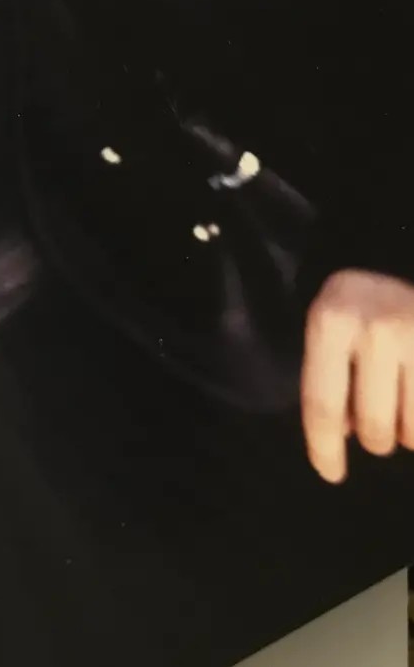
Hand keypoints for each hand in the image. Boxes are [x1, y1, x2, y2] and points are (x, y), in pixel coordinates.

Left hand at [302, 269, 413, 483]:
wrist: (399, 253)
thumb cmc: (360, 300)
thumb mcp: (328, 324)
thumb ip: (327, 375)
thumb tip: (341, 434)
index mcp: (331, 322)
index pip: (322, 404)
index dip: (324, 449)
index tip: (331, 474)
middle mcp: (376, 329)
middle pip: (372, 427)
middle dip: (373, 438)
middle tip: (376, 426)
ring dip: (407, 432)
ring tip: (403, 403)